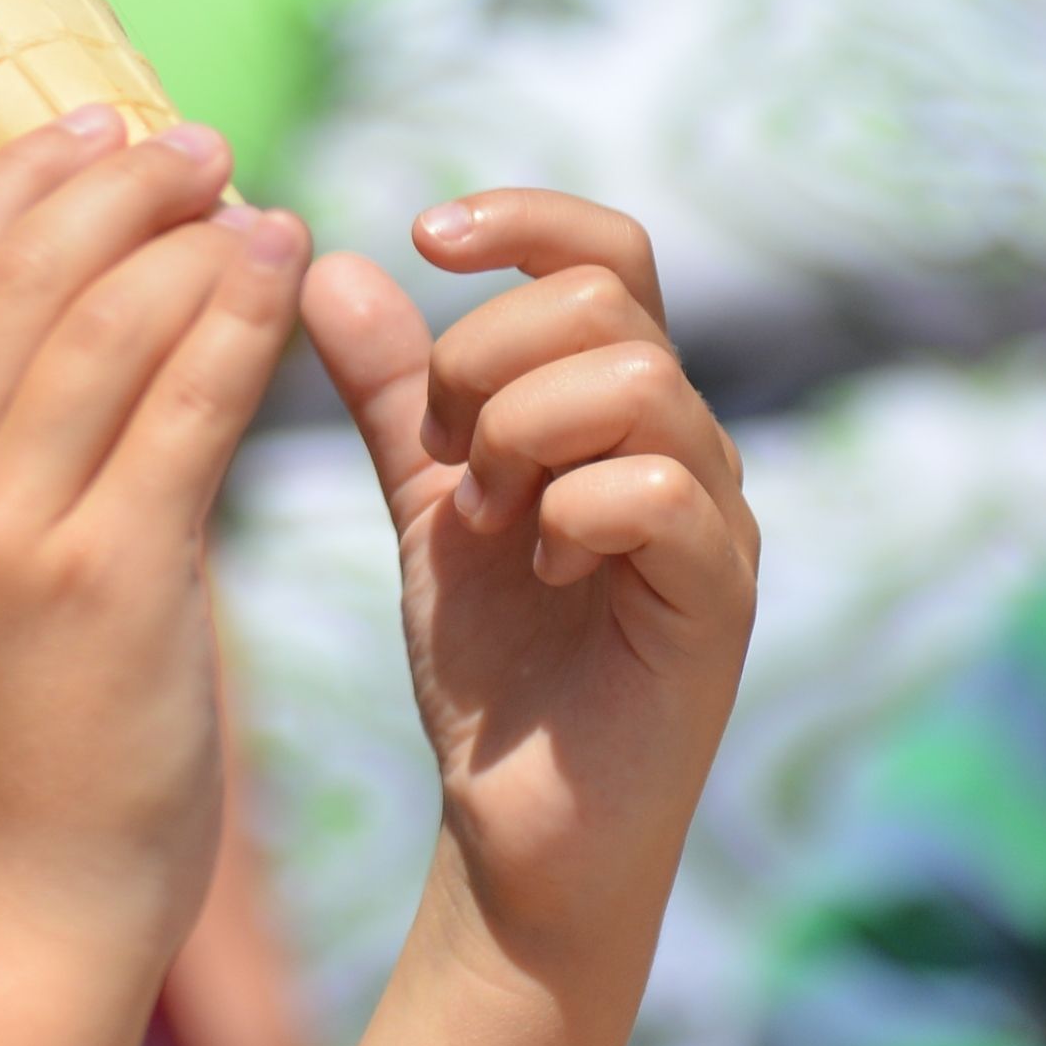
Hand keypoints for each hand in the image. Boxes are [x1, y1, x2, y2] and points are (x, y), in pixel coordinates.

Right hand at [0, 113, 308, 950]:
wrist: (13, 909)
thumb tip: (51, 298)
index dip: (26, 178)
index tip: (102, 124)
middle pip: (23, 268)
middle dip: (119, 182)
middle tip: (198, 143)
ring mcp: (2, 534)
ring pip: (112, 316)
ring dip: (195, 235)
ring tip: (255, 202)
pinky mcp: (109, 580)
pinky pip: (190, 398)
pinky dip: (242, 311)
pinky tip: (286, 266)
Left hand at [300, 189, 756, 992]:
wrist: (515, 825)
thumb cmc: (491, 665)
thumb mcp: (424, 503)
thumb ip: (389, 392)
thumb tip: (326, 261)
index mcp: (623, 406)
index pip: (607, 250)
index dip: (523, 219)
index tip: (424, 238)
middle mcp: (691, 443)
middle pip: (604, 301)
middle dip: (485, 360)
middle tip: (446, 460)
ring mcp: (717, 519)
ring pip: (635, 380)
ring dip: (522, 434)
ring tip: (487, 518)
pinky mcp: (718, 600)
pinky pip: (661, 492)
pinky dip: (570, 512)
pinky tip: (535, 568)